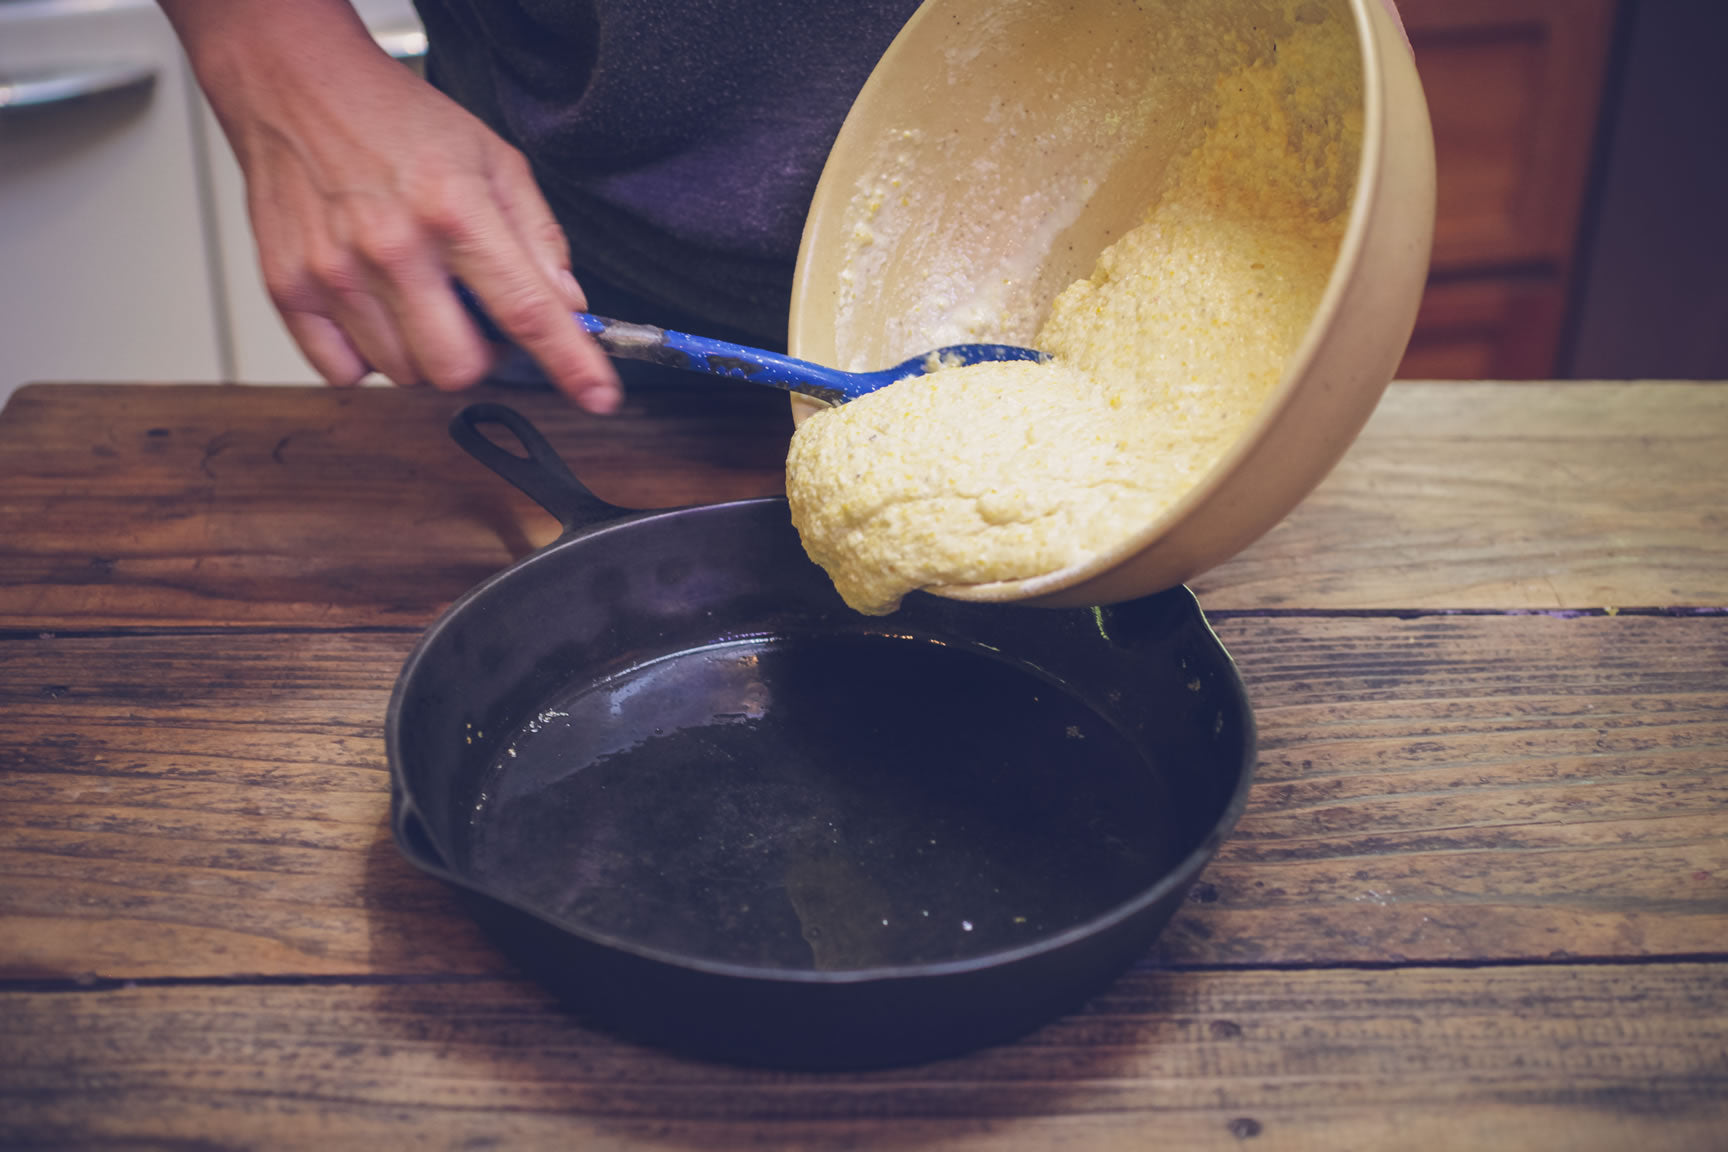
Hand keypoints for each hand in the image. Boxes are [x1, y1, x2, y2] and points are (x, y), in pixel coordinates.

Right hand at [160, 0, 619, 410]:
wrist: (293, 84)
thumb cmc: (395, 118)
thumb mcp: (492, 158)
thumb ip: (539, 236)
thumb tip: (570, 304)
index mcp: (454, 211)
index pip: (527, 310)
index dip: (571, 363)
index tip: (598, 395)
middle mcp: (392, 247)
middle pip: (458, 367)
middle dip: (481, 357)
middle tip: (475, 316)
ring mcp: (334, 272)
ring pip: (403, 374)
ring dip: (423, 351)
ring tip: (418, 297)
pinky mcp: (287, 287)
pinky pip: (343, 372)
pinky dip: (366, 356)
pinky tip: (374, 310)